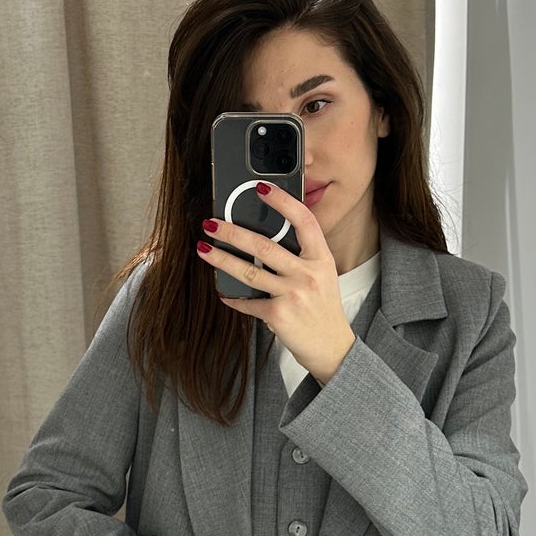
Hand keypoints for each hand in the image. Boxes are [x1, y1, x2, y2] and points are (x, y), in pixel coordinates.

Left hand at [197, 183, 356, 383]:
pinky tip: (222, 292)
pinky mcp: (278, 314)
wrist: (331, 347)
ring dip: (221, 260)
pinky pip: (248, 302)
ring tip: (203, 249)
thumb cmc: (322, 308)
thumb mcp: (322, 275)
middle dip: (232, 232)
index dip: (283, 201)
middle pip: (264, 246)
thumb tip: (264, 237)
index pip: (304, 221)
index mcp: (321, 258)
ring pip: (249, 271)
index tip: (261, 188)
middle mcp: (308, 273)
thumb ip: (302, 256)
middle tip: (211, 224)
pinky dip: (233, 298)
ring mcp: (293, 294)